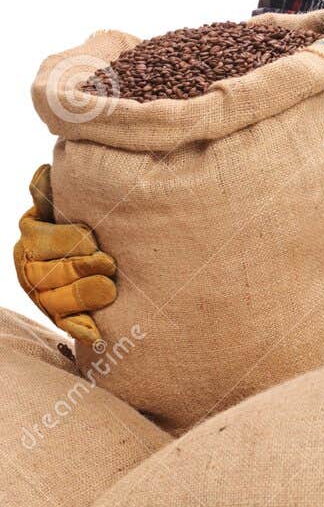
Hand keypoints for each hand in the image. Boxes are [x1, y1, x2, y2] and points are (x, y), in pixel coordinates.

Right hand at [12, 163, 116, 343]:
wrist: (97, 259)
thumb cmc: (82, 226)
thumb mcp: (64, 208)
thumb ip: (52, 193)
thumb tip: (43, 173)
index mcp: (30, 236)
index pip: (45, 240)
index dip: (73, 241)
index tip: (94, 239)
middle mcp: (29, 268)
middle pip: (51, 273)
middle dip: (83, 267)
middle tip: (110, 263)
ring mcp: (42, 296)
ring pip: (57, 301)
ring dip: (86, 295)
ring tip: (110, 289)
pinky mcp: (58, 318)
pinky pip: (66, 326)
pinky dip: (81, 329)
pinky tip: (96, 334)